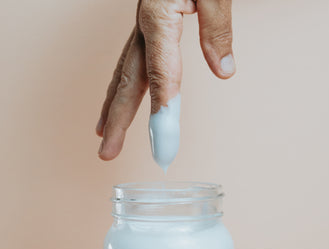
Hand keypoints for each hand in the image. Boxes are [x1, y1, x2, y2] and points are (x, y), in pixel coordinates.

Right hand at [96, 0, 234, 160]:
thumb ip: (217, 28)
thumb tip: (223, 71)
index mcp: (159, 15)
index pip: (161, 75)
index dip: (162, 112)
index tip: (163, 145)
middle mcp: (144, 25)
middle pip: (129, 81)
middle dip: (118, 120)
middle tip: (107, 153)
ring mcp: (142, 26)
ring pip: (123, 73)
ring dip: (112, 106)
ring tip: (105, 132)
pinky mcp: (148, 26)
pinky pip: (129, 62)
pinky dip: (122, 86)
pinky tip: (120, 96)